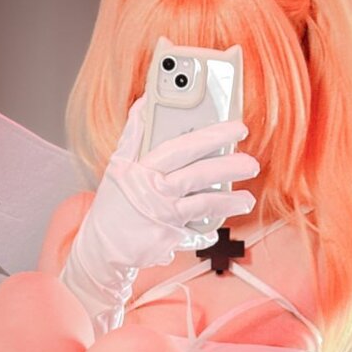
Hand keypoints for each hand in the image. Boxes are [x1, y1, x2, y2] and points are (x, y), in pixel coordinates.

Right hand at [80, 93, 259, 270]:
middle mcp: (154, 193)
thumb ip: (133, 135)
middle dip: (230, 167)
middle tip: (252, 163)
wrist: (100, 249)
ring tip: (247, 201)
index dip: (212, 136)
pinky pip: (195, 235)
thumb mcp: (117, 167)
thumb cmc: (113, 205)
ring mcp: (163, 218)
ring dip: (229, 203)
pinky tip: (213, 229)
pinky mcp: (168, 241)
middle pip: (198, 175)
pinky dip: (206, 232)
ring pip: (204, 205)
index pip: (181, 147)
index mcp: (143, 170)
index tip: (237, 128)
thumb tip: (143, 102)